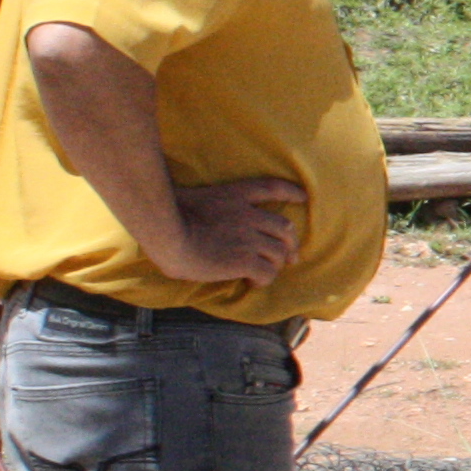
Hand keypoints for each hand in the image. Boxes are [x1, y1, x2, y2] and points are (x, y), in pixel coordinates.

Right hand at [157, 177, 302, 287]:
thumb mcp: (191, 199)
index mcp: (236, 196)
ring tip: (265, 273)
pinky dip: (264, 279)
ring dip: (276, 264)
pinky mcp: (244, 260)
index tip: (304, 197)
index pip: (272, 188)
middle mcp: (249, 215)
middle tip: (291, 257)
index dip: (291, 192)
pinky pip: (267, 272)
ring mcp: (249, 238)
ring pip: (279, 252)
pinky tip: (253, 282)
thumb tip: (199, 211)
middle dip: (291, 243)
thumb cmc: (168, 218)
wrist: (167, 235)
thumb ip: (208, 205)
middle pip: (285, 227)